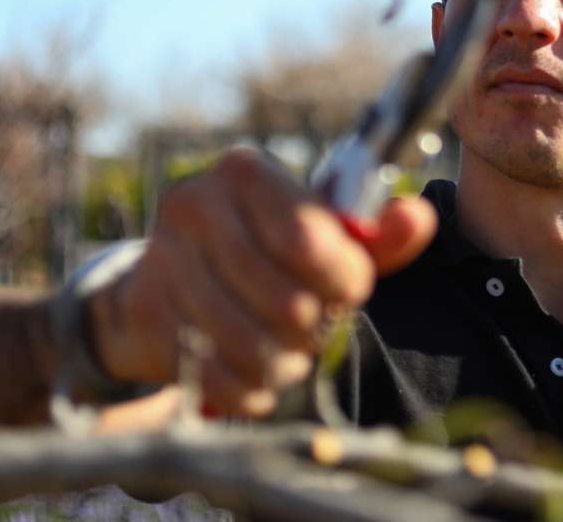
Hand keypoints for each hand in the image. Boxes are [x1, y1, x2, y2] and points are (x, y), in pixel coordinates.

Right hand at [85, 148, 436, 416]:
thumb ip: (378, 233)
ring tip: (291, 354)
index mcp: (245, 171)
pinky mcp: (144, 314)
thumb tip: (418, 218)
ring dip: (285, 363)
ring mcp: (162, 260)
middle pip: (284, 301)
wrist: (173, 273)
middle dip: (316, 328)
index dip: (345, 282)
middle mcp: (194, 204)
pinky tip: (258, 379)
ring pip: (249, 344)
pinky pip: (213, 374)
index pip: (308, 241)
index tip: (350, 291)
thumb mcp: (326, 233)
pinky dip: (248, 390)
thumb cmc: (268, 248)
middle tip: (316, 327)